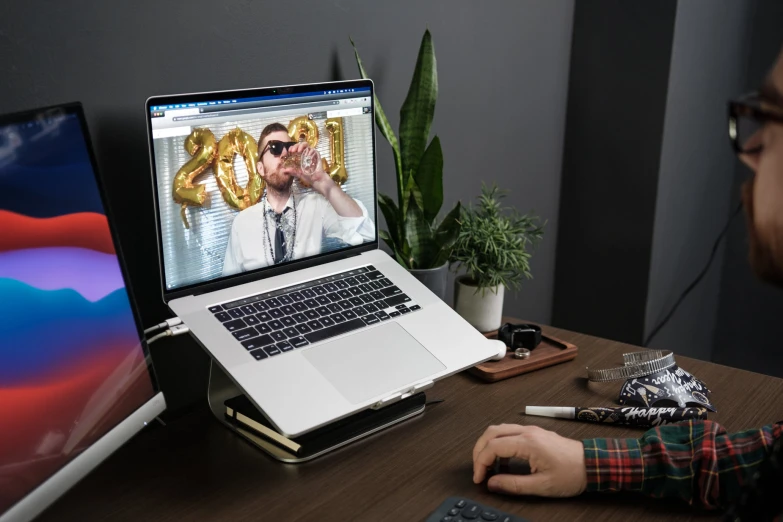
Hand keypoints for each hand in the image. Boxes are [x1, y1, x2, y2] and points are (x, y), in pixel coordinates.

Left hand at [284, 142, 330, 192]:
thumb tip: (284, 170)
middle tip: (293, 151)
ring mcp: (311, 154)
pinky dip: (309, 150)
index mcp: (300, 157)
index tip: (289, 151)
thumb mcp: (298, 173)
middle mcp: (305, 154)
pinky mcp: (316, 155)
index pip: (295, 149)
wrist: (316, 179)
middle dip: (295, 146)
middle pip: (299, 145)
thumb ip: (292, 171)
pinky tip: (307, 154)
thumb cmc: (308, 176)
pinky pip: (313, 149)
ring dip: (301, 146)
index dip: (291, 148)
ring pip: (306, 145)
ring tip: (299, 151)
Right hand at [472, 424, 586, 496]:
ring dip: (488, 446)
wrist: (593, 464)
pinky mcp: (535, 433)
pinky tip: (504, 463)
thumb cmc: (571, 474)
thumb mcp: (542, 486)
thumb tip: (492, 484)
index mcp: (528, 443)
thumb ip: (514, 485)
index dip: (481, 462)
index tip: (479, 478)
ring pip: (499, 430)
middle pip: (491, 433)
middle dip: (479, 450)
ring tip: (488, 467)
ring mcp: (531, 430)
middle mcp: (527, 431)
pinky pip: (510, 433)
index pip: (493, 446)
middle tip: (478, 470)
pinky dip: (500, 445)